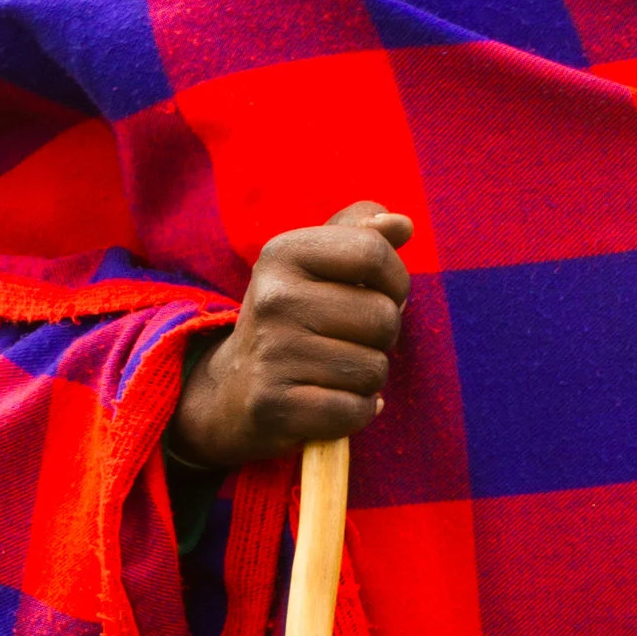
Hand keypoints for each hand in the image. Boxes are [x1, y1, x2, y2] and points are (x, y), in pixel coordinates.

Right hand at [168, 200, 413, 469]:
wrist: (234, 389)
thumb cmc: (294, 319)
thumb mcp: (316, 266)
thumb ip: (362, 235)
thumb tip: (402, 224)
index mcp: (283, 253)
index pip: (374, 253)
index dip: (395, 280)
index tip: (376, 295)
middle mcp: (272, 298)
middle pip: (383, 316)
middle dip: (382, 336)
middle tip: (345, 340)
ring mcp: (271, 352)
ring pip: (375, 368)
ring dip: (367, 377)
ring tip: (332, 371)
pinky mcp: (274, 405)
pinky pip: (356, 409)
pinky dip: (356, 412)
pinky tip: (329, 401)